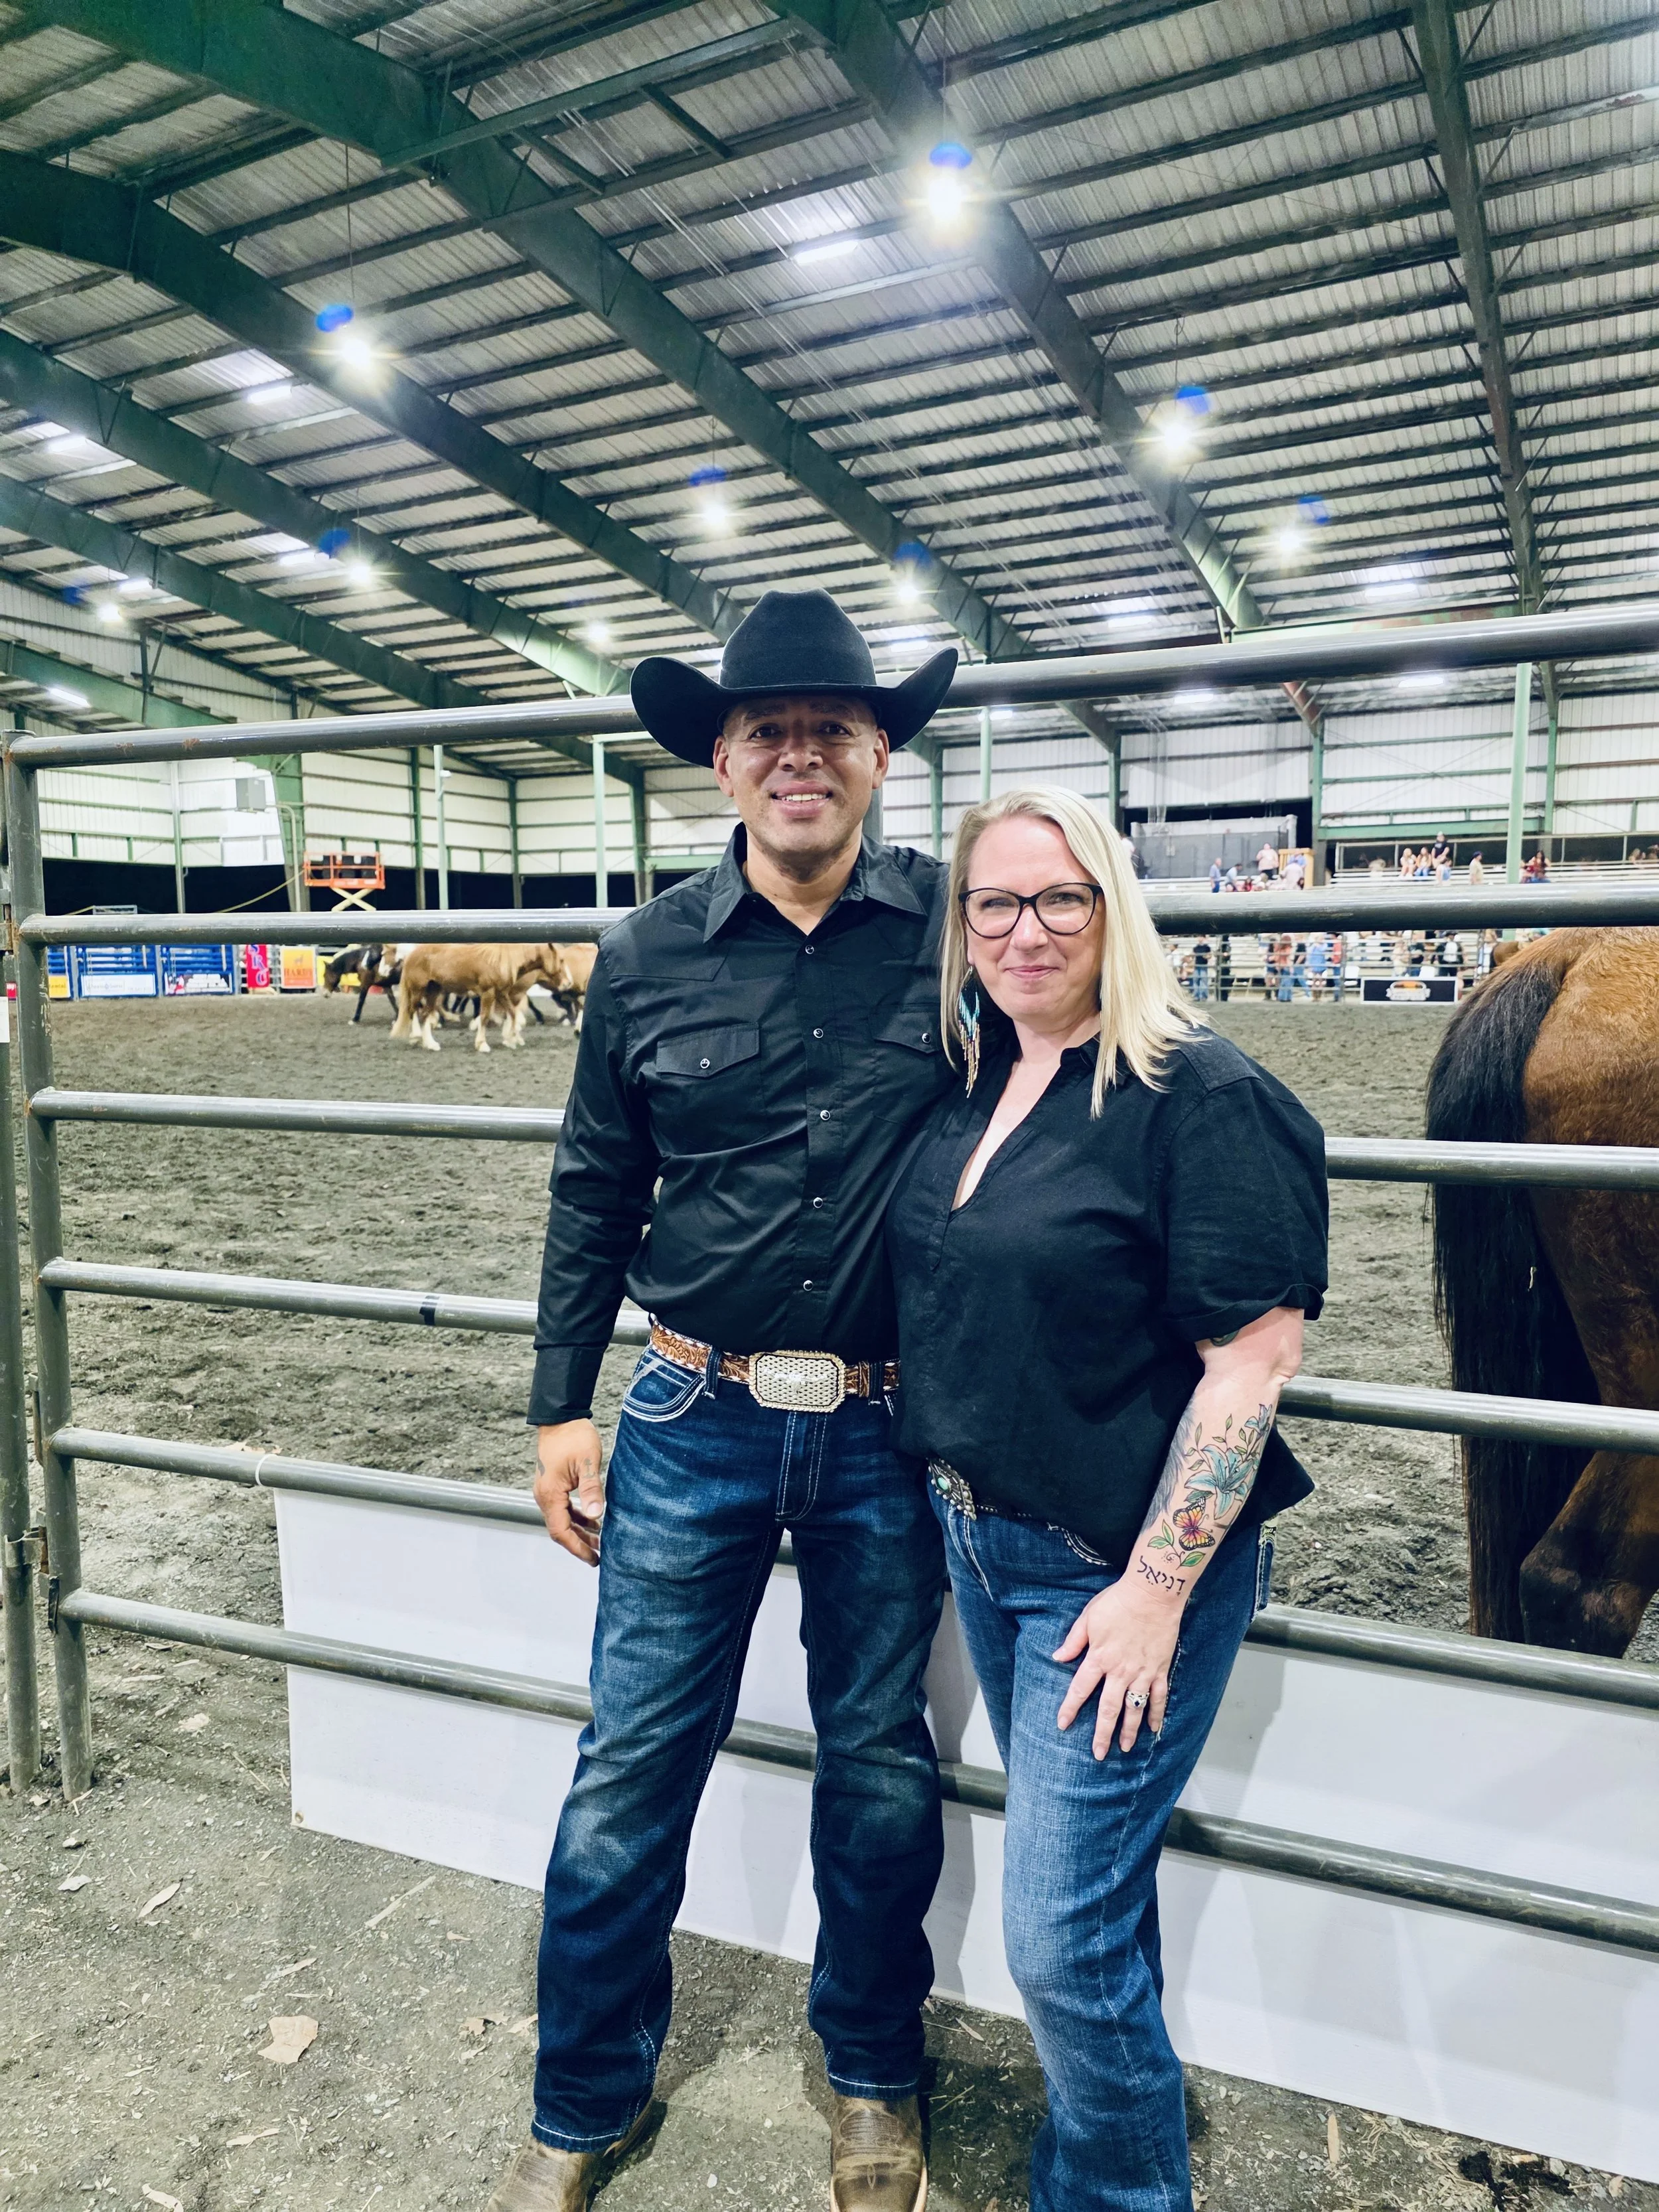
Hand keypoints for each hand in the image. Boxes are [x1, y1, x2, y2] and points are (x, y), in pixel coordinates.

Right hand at [533, 1419, 604, 1565]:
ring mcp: (547, 1491)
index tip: (593, 1559)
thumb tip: (597, 1515)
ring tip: (600, 1540)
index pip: (561, 1531)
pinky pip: (563, 1508)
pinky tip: (593, 1519)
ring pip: (562, 1520)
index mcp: (550, 1494)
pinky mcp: (553, 1485)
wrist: (560, 1417)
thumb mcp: (588, 1462)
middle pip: (560, 1529)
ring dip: (580, 1531)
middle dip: (580, 1544)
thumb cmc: (574, 1436)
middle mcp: (544, 1496)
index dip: (577, 1548)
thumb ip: (591, 1490)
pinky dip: (577, 1517)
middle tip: (600, 1555)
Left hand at [1053, 1578, 1182, 1757]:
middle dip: (1102, 1733)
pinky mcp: (1160, 1669)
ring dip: (1129, 1731)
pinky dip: (1157, 1714)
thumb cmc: (1118, 1601)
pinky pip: (1159, 1697)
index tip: (1062, 1725)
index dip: (1070, 1708)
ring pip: (1134, 1708)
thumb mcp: (1089, 1617)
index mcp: (1099, 1657)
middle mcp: (1120, 1671)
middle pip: (1108, 1708)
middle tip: (1098, 1754)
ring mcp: (1143, 1672)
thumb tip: (1057, 1657)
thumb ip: (1074, 1640)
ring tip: (1125, 1749)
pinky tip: (1154, 1729)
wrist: (1153, 1593)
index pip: (1080, 1689)